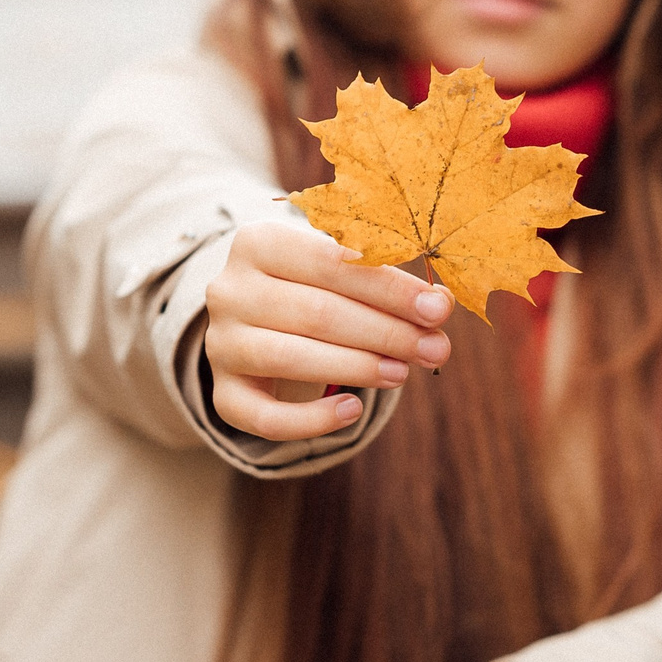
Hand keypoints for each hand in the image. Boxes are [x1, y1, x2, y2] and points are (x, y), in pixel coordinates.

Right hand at [205, 220, 451, 439]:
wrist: (256, 322)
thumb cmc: (313, 289)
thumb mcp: (342, 273)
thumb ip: (385, 284)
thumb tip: (440, 305)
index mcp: (258, 242)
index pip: (330, 262)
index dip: (389, 288)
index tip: (438, 310)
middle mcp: (229, 290)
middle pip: (316, 312)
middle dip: (385, 332)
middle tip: (435, 348)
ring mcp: (221, 344)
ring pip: (290, 359)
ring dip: (357, 368)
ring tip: (403, 373)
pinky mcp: (224, 394)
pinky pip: (266, 417)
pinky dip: (313, 419)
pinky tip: (353, 410)